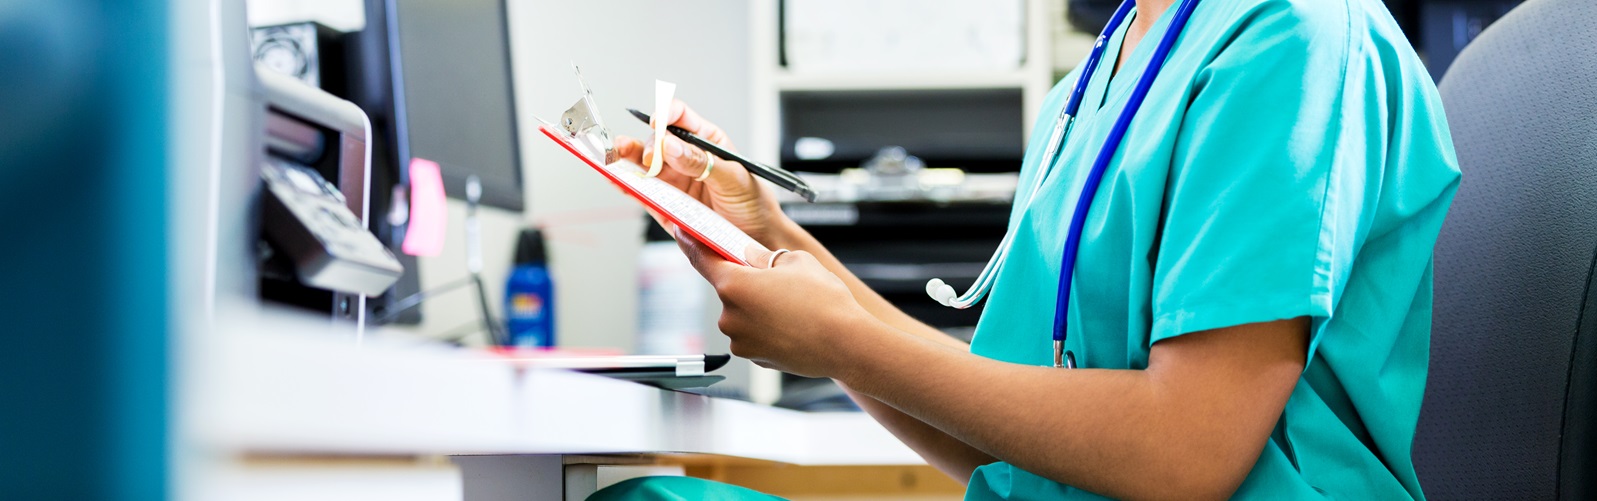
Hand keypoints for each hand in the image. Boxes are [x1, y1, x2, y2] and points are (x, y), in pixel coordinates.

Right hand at [613, 100, 793, 247]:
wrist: (757, 240)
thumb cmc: (753, 203)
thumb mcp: (733, 178)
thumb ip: (702, 162)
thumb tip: (671, 145)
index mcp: (706, 141)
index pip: (681, 118)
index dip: (666, 114)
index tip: (658, 121)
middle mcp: (685, 158)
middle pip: (657, 141)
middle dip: (649, 145)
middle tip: (651, 158)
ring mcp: (673, 181)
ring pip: (643, 165)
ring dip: (626, 159)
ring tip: (613, 156)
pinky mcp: (665, 205)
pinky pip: (641, 192)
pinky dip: (626, 185)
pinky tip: (615, 178)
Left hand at [676, 229, 877, 377]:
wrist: (846, 343)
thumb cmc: (824, 301)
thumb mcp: (796, 262)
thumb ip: (766, 257)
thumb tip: (752, 258)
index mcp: (734, 285)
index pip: (701, 259)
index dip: (691, 244)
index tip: (682, 234)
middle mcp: (730, 315)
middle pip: (729, 290)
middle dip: (747, 283)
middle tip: (777, 281)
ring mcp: (740, 340)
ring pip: (743, 315)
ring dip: (758, 308)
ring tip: (793, 308)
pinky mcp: (753, 357)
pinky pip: (753, 336)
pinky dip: (766, 329)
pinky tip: (792, 327)